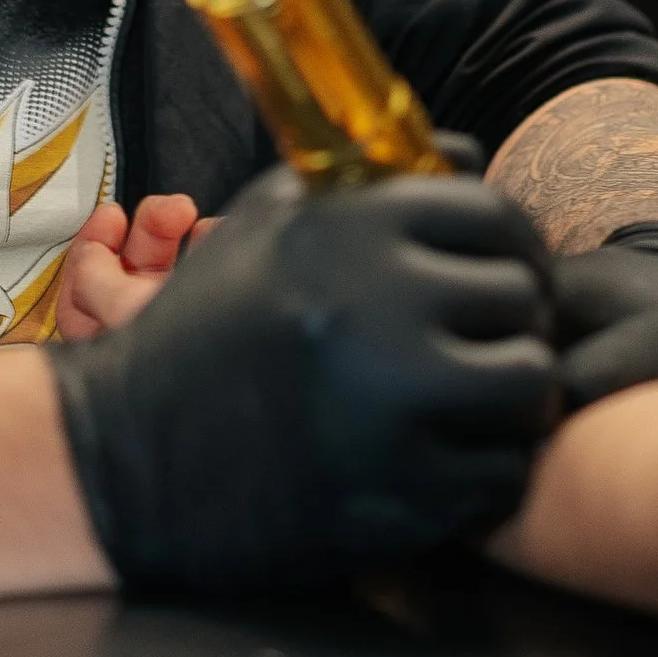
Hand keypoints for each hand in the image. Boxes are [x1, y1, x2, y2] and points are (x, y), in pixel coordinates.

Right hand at [53, 165, 556, 594]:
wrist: (125, 456)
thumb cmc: (200, 332)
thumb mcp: (264, 224)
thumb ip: (369, 183)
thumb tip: (471, 159)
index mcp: (351, 232)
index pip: (497, 215)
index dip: (508, 243)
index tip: (492, 272)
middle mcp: (381, 310)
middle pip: (526, 297)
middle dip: (511, 319)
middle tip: (475, 343)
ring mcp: (395, 408)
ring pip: (532, 384)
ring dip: (512, 394)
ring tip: (468, 402)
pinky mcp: (400, 497)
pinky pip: (504, 471)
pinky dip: (485, 467)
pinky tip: (438, 457)